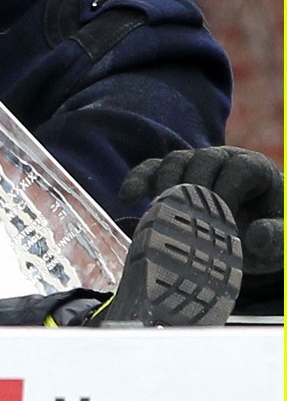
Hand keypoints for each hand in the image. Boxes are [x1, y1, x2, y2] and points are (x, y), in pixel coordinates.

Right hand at [120, 146, 283, 274]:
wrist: (250, 234)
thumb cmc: (266, 235)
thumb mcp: (280, 242)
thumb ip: (275, 238)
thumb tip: (256, 235)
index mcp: (256, 168)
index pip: (239, 168)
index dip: (229, 190)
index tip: (222, 221)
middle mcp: (224, 158)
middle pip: (203, 161)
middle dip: (194, 191)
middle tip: (187, 223)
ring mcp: (195, 163)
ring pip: (175, 161)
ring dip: (165, 186)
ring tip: (161, 215)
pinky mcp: (172, 175)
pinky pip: (151, 168)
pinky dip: (139, 180)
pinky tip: (128, 198)